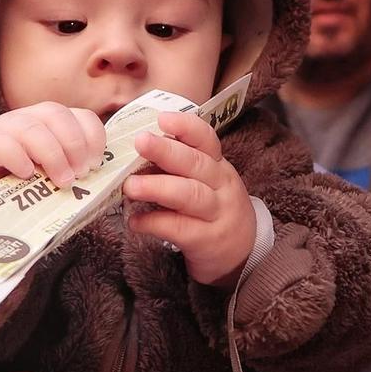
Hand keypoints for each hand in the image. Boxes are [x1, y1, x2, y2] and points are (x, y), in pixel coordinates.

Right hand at [0, 103, 106, 186]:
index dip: (93, 139)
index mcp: (55, 120)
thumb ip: (74, 169)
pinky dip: (19, 160)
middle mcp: (32, 116)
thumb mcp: (54, 170)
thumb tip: (96, 182)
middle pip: (58, 115)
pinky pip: (4, 145)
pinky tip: (27, 175)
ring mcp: (7, 126)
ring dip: (52, 156)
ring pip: (33, 129)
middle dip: (74, 146)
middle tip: (79, 175)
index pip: (82, 116)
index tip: (95, 165)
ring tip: (61, 182)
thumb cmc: (26, 177)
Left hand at [123, 111, 256, 287]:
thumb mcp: (205, 183)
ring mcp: (217, 214)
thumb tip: (132, 154)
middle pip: (196, 164)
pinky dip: (154, 223)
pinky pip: (179, 229)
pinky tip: (135, 221)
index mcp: (217, 166)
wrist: (241, 253)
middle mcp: (221, 186)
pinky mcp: (207, 241)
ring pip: (190, 195)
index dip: (186, 127)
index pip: (206, 139)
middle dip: (166, 151)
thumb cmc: (212, 211)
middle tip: (140, 141)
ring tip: (129, 186)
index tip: (162, 118)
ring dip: (157, 187)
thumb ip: (176, 168)